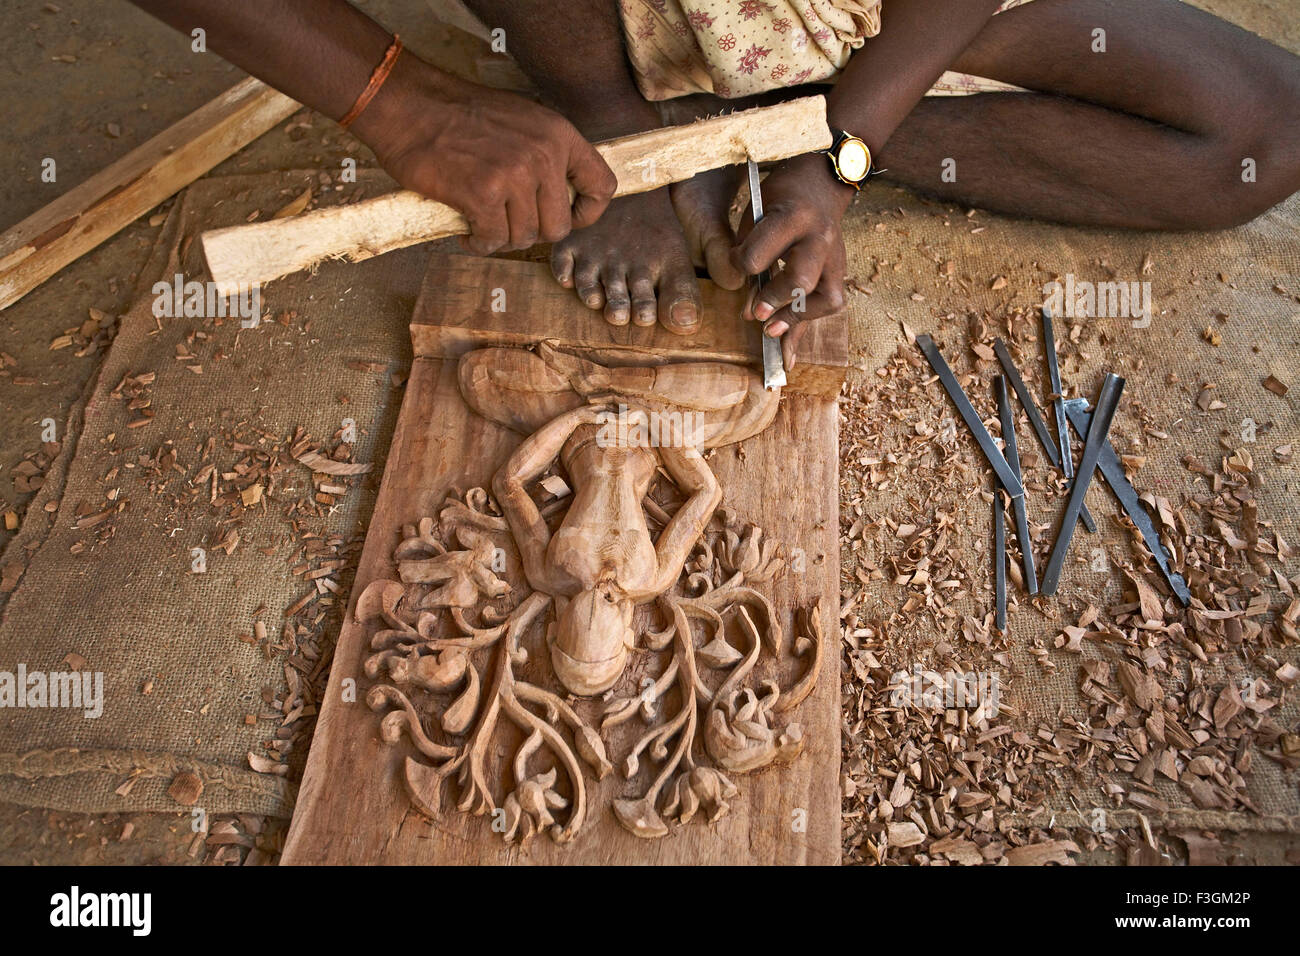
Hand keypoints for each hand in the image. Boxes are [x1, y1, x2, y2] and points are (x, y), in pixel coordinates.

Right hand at [352, 58, 617, 254]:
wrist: (409, 106)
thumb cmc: (460, 116)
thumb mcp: (522, 121)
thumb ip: (547, 153)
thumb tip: (563, 194)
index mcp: (559, 135)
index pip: (602, 186)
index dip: (587, 214)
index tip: (567, 218)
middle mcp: (543, 155)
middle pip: (559, 227)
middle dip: (532, 232)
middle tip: (506, 222)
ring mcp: (514, 175)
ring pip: (525, 238)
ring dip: (501, 237)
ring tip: (482, 221)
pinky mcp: (483, 194)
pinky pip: (493, 240)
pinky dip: (479, 243)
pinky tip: (467, 231)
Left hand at [731, 152, 854, 364]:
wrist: (822, 184)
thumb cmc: (781, 198)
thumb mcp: (756, 214)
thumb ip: (748, 255)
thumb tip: (748, 308)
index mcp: (792, 217)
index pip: (761, 253)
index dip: (742, 265)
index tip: (736, 266)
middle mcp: (819, 239)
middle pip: (801, 280)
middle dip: (775, 302)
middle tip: (755, 315)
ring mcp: (835, 258)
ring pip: (826, 300)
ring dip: (798, 320)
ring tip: (771, 331)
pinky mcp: (840, 273)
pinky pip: (827, 307)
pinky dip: (804, 328)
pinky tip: (786, 353)